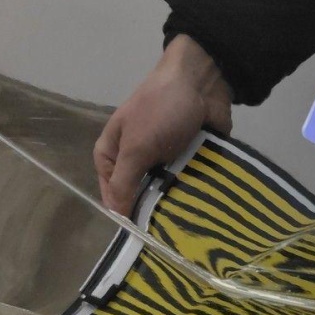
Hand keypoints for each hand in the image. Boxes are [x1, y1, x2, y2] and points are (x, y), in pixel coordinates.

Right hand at [94, 35, 232, 214]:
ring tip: (186, 224)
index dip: (124, 212)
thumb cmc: (160, 110)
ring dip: (175, 204)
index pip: (112, 194)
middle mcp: (135, 160)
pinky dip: (193, 193)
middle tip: (167, 232)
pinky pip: (187, 184)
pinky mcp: (188, 160)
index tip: (141, 233)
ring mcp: (163, 160)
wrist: (202, 81)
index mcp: (113, 153)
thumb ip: (124, 183)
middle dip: (152, 210)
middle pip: (140, 196)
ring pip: (166, 193)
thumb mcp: (136, 147)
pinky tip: (202, 210)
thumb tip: (118, 217)